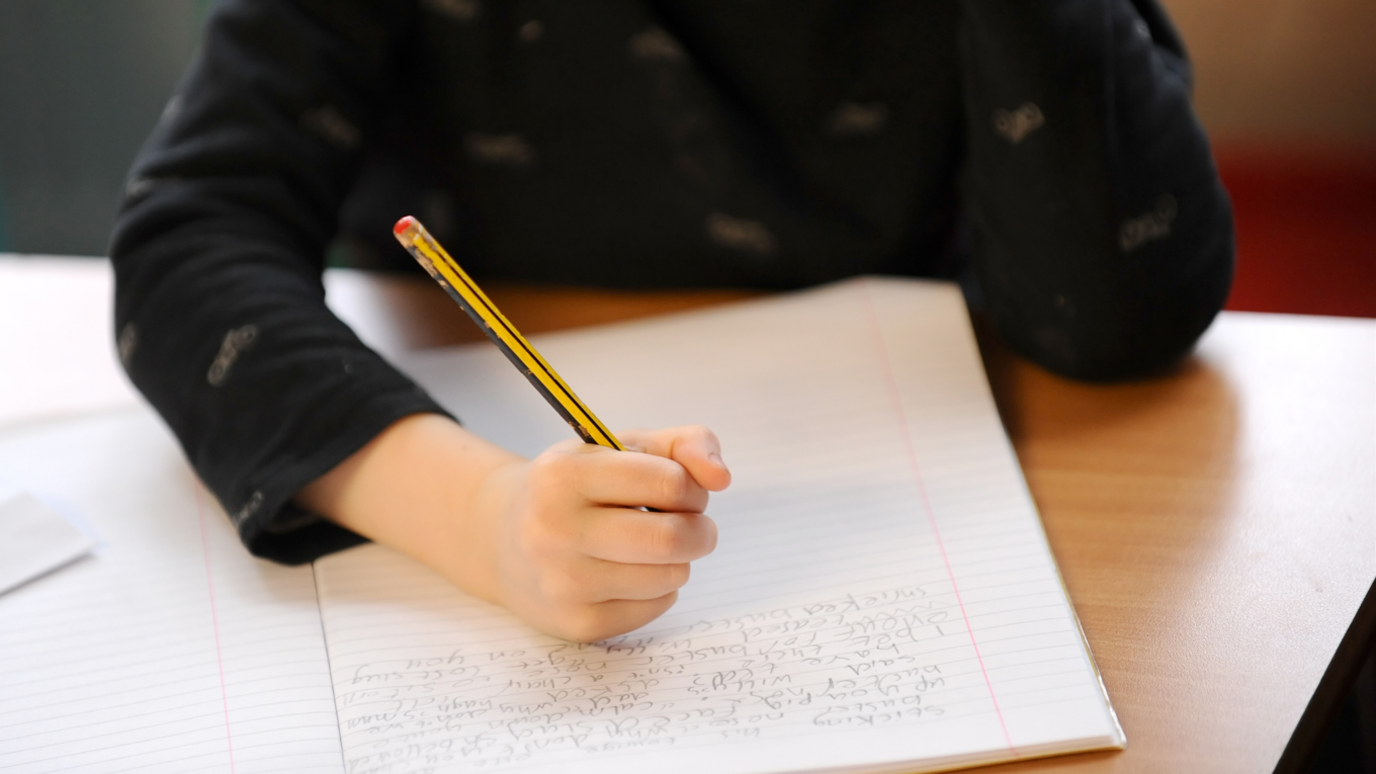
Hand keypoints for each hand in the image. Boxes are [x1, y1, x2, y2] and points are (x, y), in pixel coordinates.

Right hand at [297, 416, 729, 642]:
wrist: (501, 540)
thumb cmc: (577, 488)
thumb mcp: (620, 448)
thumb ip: (684, 445)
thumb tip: (721, 478)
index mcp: (564, 474)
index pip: (668, 481)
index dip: (691, 487)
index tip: (683, 490)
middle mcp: (554, 529)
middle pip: (671, 538)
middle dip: (699, 530)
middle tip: (692, 525)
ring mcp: (562, 583)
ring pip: (670, 577)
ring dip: (679, 560)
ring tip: (654, 547)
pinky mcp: (577, 624)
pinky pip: (655, 607)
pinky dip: (659, 589)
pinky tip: (631, 573)